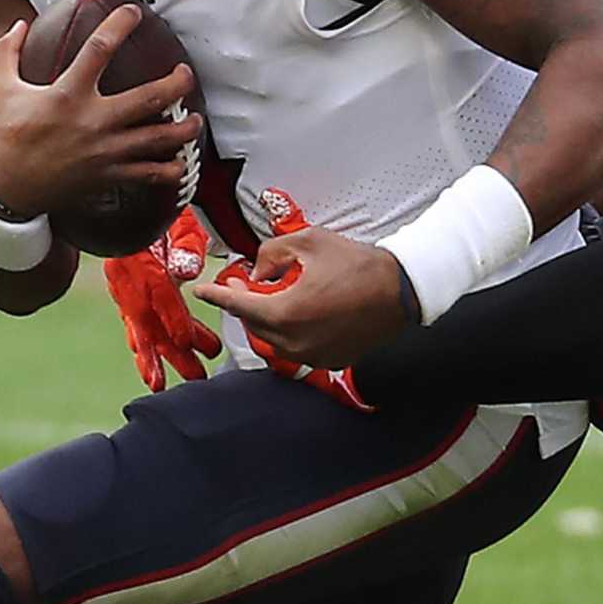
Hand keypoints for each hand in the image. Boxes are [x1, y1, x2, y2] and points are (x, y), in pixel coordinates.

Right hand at [0, 5, 202, 217]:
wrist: (2, 190)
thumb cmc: (1, 137)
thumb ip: (7, 52)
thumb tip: (19, 24)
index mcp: (68, 93)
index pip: (100, 48)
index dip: (120, 24)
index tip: (134, 12)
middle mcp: (93, 120)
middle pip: (149, 98)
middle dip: (176, 83)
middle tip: (187, 74)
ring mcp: (105, 150)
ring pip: (158, 138)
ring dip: (183, 129)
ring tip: (195, 121)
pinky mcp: (108, 176)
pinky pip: (148, 175)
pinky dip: (169, 171)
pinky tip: (179, 163)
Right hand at [103, 210, 221, 392]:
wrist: (123, 199)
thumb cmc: (155, 207)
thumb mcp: (176, 219)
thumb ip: (184, 245)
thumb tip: (187, 270)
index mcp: (143, 260)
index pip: (161, 295)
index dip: (174, 318)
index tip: (189, 341)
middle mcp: (129, 279)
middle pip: (150, 321)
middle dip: (171, 352)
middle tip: (194, 375)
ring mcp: (124, 288)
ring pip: (139, 328)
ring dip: (152, 358)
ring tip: (160, 384)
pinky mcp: (126, 292)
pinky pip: (134, 323)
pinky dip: (142, 344)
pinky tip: (150, 365)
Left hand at [191, 189, 411, 370]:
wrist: (402, 291)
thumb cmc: (358, 264)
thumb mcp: (309, 242)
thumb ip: (272, 253)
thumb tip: (258, 272)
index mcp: (286, 314)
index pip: (238, 306)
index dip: (217, 295)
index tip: (201, 289)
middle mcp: (295, 343)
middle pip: (255, 325)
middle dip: (247, 303)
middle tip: (246, 283)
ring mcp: (313, 357)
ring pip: (274, 340)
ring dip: (269, 318)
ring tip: (278, 295)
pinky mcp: (330, 361)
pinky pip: (298, 348)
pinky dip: (292, 331)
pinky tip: (303, 311)